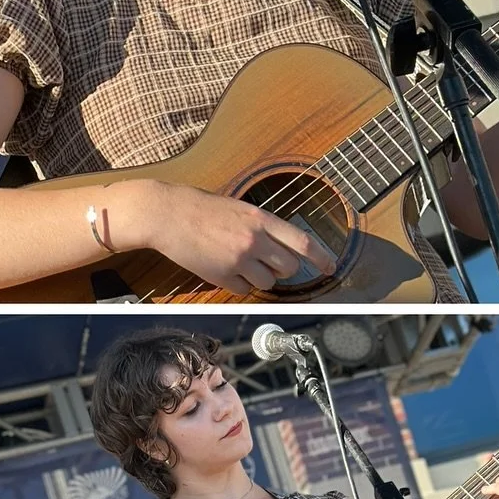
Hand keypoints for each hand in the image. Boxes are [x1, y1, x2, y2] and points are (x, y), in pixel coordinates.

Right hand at [147, 184, 338, 294]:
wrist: (168, 214)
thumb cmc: (201, 208)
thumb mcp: (239, 208)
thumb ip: (261, 226)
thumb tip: (280, 246)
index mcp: (261, 219)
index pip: (303, 242)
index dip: (321, 257)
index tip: (330, 267)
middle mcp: (254, 240)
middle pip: (289, 268)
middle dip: (284, 270)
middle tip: (271, 264)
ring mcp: (238, 259)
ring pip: (268, 282)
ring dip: (261, 278)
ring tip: (242, 263)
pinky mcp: (221, 275)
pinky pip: (244, 290)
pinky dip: (240, 285)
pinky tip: (226, 269)